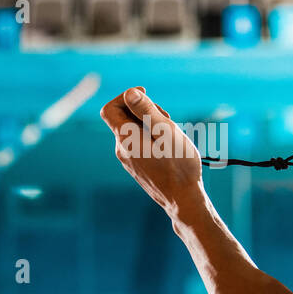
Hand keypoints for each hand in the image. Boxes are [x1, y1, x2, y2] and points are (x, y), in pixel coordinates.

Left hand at [99, 87, 204, 216]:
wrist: (183, 199)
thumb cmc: (179, 165)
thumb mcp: (165, 131)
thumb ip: (146, 111)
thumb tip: (129, 93)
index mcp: (125, 139)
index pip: (109, 109)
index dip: (125, 97)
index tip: (145, 95)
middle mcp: (122, 150)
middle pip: (124, 118)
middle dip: (143, 111)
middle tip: (166, 119)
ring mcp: (129, 160)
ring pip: (133, 131)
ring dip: (150, 124)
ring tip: (171, 134)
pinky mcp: (137, 167)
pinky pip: (139, 144)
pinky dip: (151, 137)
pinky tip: (168, 147)